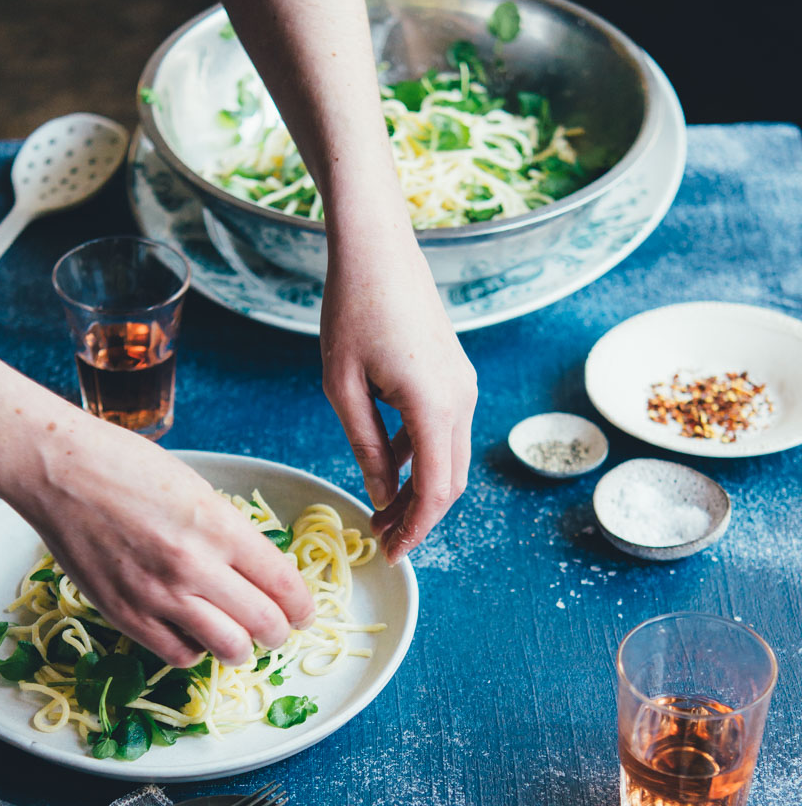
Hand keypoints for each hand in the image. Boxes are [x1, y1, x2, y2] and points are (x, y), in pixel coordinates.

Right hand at [8, 411, 314, 668]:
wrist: (57, 470)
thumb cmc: (125, 465)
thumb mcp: (196, 488)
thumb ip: (228, 531)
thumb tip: (254, 569)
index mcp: (220, 526)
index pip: (284, 584)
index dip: (302, 606)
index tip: (303, 611)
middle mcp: (195, 565)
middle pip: (265, 623)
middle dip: (279, 632)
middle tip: (276, 628)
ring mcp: (158, 594)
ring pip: (228, 648)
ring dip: (241, 648)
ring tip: (237, 639)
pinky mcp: (125, 614)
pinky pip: (179, 655)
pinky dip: (194, 651)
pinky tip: (192, 633)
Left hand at [321, 230, 476, 562]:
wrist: (378, 249)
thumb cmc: (352, 310)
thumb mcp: (343, 387)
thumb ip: (365, 446)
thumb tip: (382, 494)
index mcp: (435, 407)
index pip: (435, 491)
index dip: (415, 530)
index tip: (390, 555)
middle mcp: (461, 400)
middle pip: (450, 481)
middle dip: (418, 517)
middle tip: (381, 540)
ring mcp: (462, 385)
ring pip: (449, 458)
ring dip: (420, 488)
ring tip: (380, 510)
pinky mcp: (453, 374)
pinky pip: (443, 430)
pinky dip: (421, 457)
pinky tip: (386, 464)